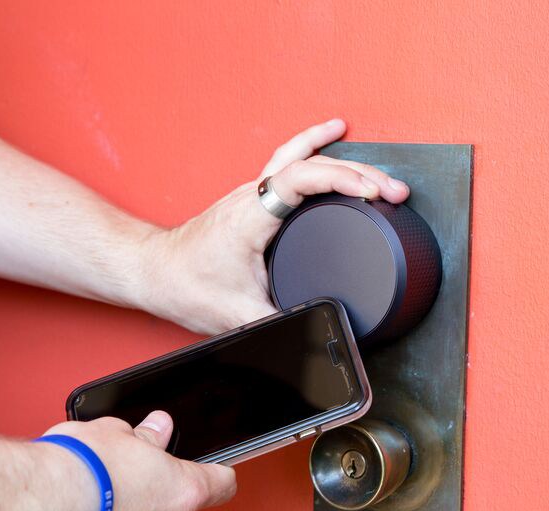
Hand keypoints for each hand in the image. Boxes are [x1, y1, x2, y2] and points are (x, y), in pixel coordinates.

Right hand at [14, 411, 235, 510]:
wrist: (33, 508)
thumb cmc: (77, 469)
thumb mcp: (115, 432)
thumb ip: (145, 436)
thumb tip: (157, 429)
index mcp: (182, 492)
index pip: (222, 484)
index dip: (215, 474)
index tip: (210, 470)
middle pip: (176, 510)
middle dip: (156, 493)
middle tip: (126, 473)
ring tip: (93, 497)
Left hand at [137, 119, 410, 333]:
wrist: (154, 271)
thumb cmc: (185, 285)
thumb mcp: (237, 315)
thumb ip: (280, 326)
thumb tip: (317, 336)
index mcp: (250, 216)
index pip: (299, 180)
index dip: (341, 180)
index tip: (372, 192)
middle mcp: (251, 196)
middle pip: (311, 165)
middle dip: (360, 175)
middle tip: (395, 193)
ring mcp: (252, 192)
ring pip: (301, 157)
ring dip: (344, 160)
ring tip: (381, 171)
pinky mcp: (252, 197)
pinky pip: (288, 161)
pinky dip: (315, 148)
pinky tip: (333, 136)